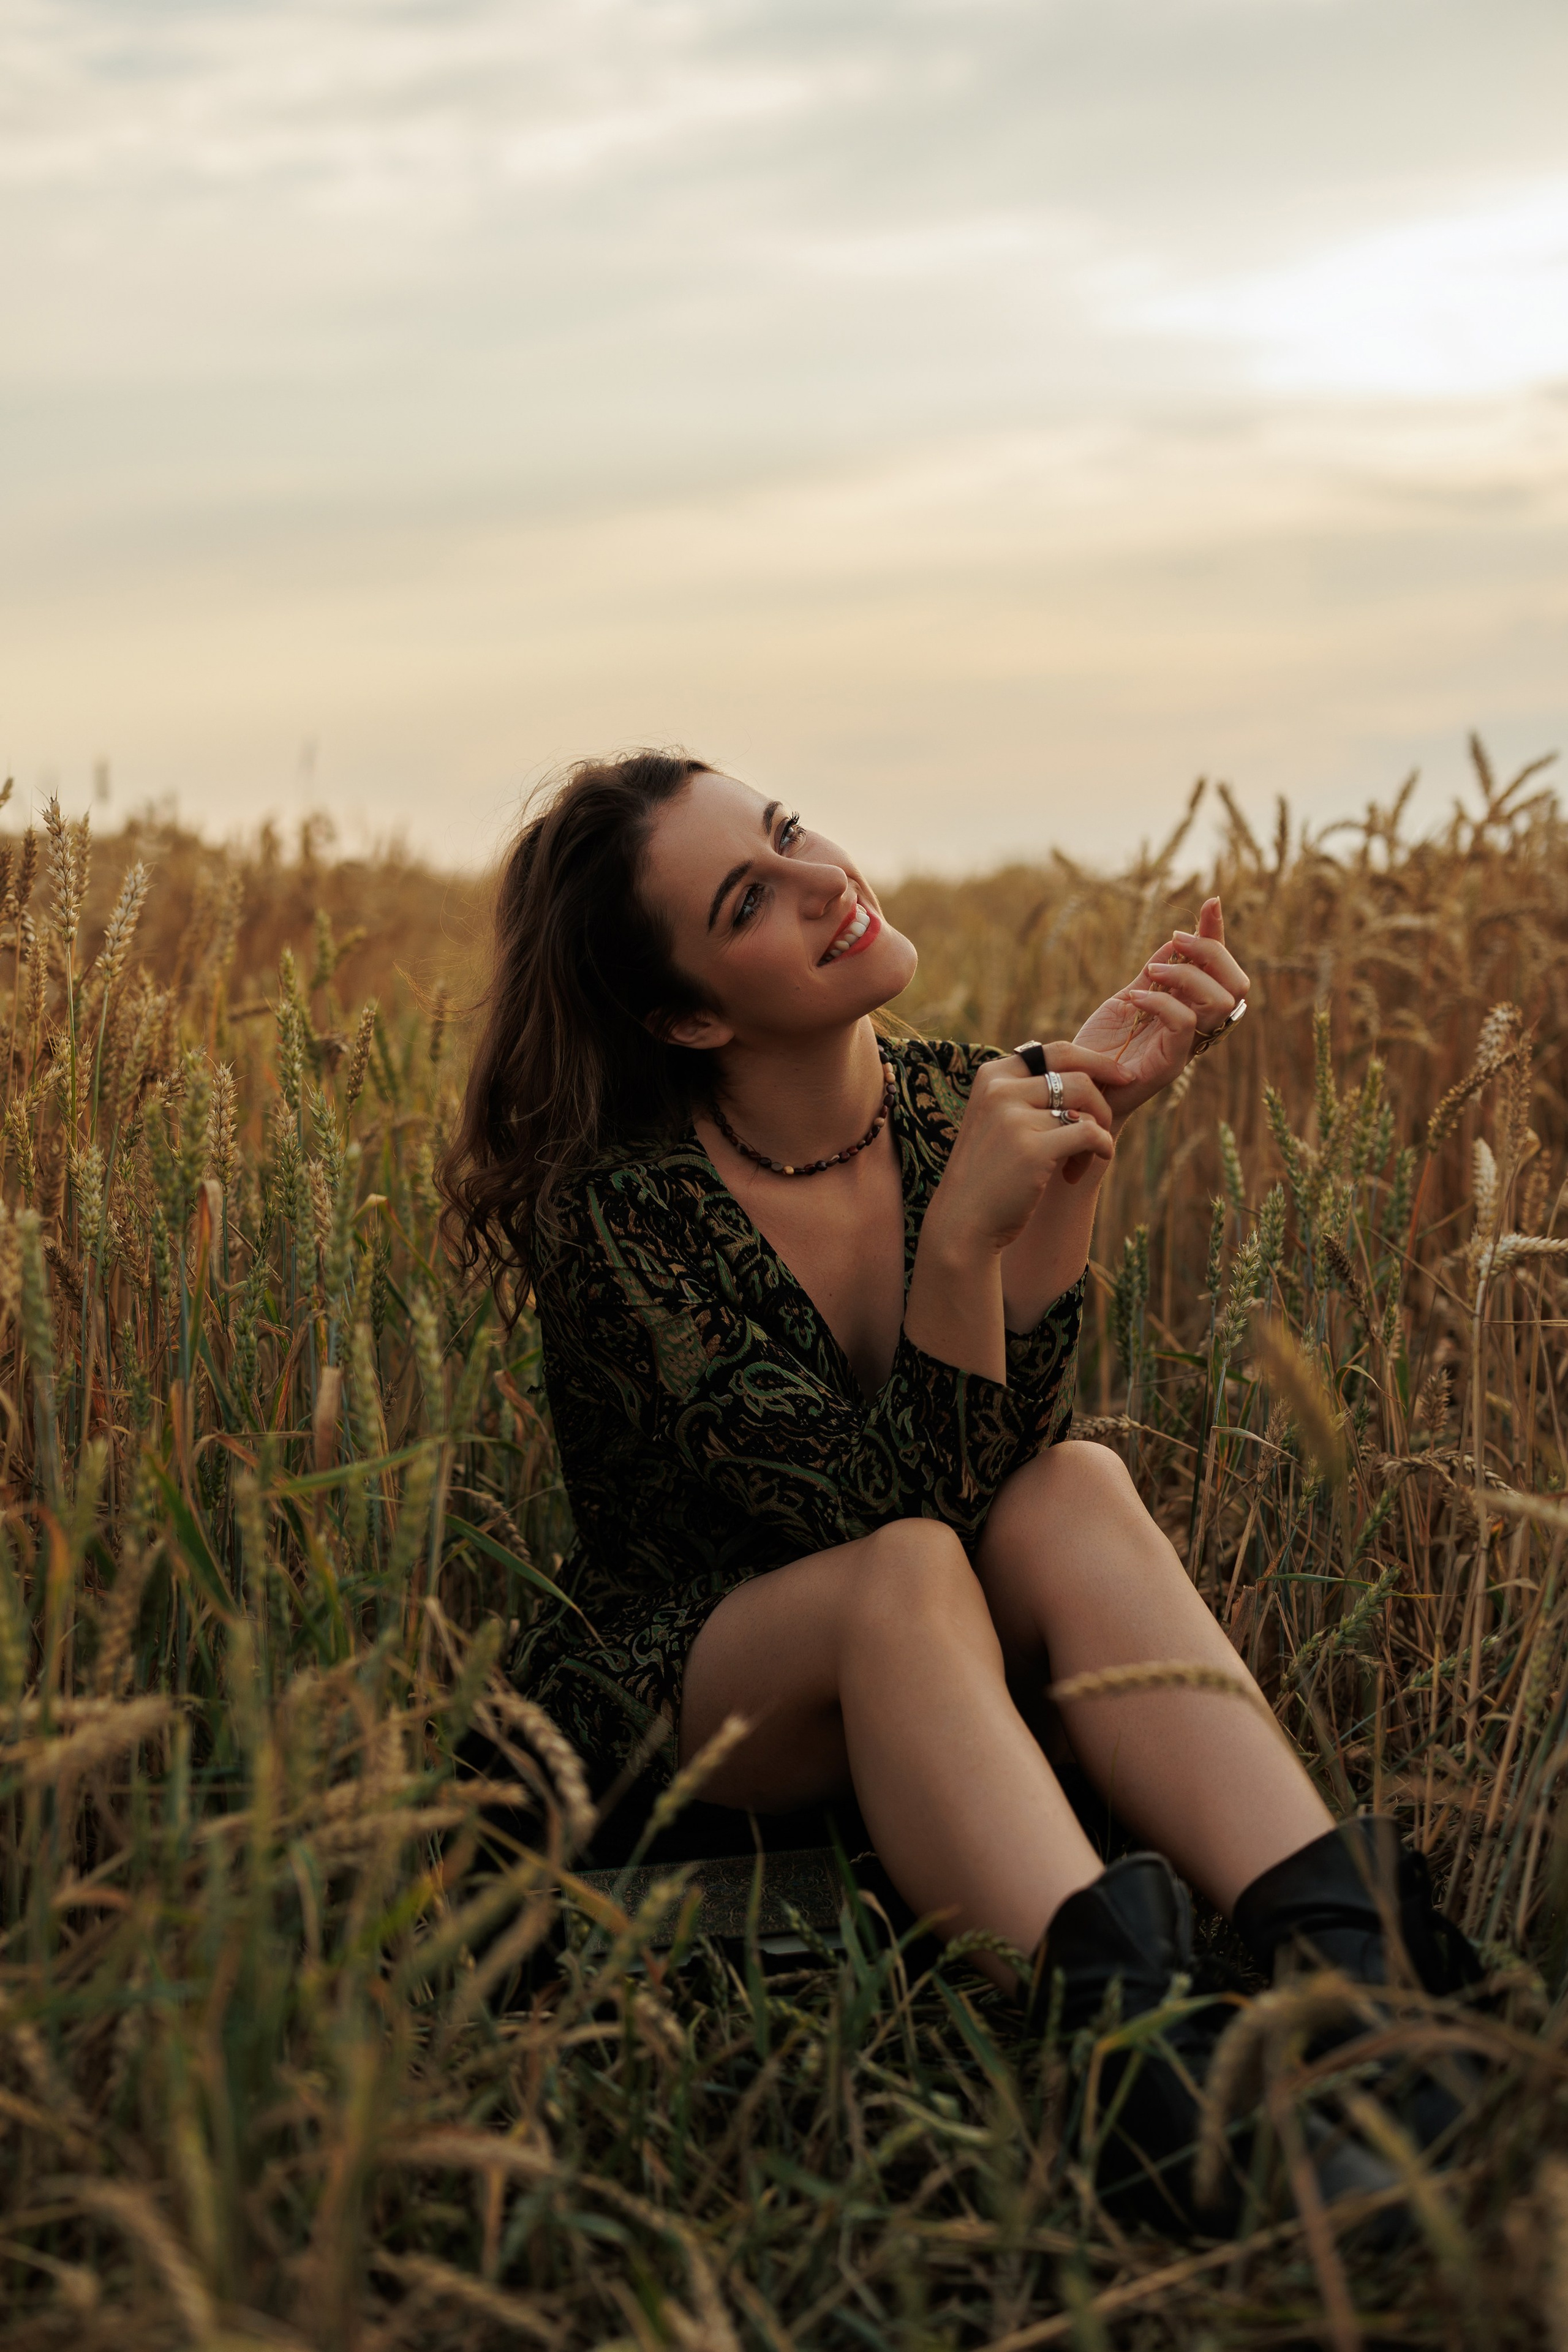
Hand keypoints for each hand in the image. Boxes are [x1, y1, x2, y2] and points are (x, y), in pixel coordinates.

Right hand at [925, 1056, 1115, 1259]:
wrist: (963, 1220)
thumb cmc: (988, 1171)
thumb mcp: (998, 1119)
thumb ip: (1028, 1092)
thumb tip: (1088, 1072)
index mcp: (992, 1076)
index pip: (1058, 1051)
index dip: (1097, 1061)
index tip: (1122, 1077)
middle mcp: (1000, 1090)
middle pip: (1078, 1077)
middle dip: (1102, 1103)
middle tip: (1103, 1130)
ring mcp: (1013, 1117)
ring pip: (1086, 1108)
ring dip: (1096, 1134)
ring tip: (1078, 1162)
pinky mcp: (1032, 1148)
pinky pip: (1089, 1134)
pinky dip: (1099, 1150)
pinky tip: (1080, 1172)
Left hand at [1069, 896, 1247, 1119]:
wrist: (1077, 1087)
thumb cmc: (1101, 1049)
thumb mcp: (1130, 999)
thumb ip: (1154, 975)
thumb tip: (1173, 941)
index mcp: (1192, 1011)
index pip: (1223, 972)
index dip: (1220, 937)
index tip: (1210, 904)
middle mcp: (1197, 1030)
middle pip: (1236, 985)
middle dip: (1210, 952)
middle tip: (1175, 940)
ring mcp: (1187, 1048)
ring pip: (1219, 1002)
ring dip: (1186, 975)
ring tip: (1150, 973)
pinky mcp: (1170, 1063)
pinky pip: (1185, 1023)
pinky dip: (1162, 1001)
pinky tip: (1134, 997)